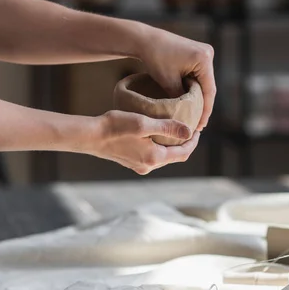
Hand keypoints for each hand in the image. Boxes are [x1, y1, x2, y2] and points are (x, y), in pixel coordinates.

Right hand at [84, 111, 199, 174]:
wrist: (90, 136)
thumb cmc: (115, 127)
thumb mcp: (144, 123)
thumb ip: (168, 127)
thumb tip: (189, 131)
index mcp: (154, 158)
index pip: (183, 153)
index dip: (193, 141)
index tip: (198, 129)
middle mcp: (148, 166)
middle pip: (174, 156)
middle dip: (184, 143)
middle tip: (189, 127)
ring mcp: (139, 166)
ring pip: (163, 156)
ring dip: (171, 144)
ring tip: (175, 129)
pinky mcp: (131, 162)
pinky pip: (152, 155)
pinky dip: (160, 146)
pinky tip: (157, 134)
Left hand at [137, 27, 215, 129]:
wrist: (146, 40)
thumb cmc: (155, 58)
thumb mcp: (168, 82)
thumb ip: (180, 98)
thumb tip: (188, 114)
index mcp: (204, 59)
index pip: (209, 90)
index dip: (205, 111)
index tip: (200, 126)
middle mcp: (208, 53)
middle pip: (208, 86)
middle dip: (203, 106)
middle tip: (199, 126)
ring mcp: (204, 52)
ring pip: (204, 82)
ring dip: (199, 98)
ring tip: (195, 117)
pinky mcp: (197, 53)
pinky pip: (199, 75)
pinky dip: (194, 88)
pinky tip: (191, 102)